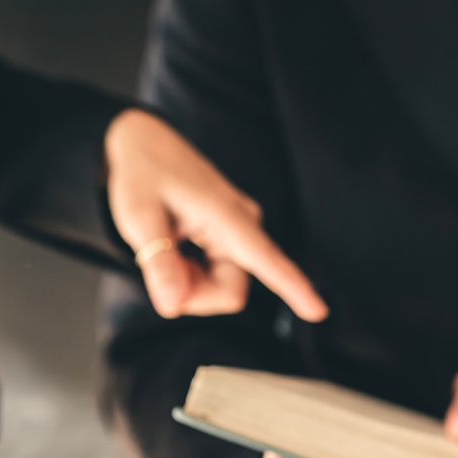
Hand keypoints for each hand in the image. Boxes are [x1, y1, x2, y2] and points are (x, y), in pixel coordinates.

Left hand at [105, 109, 328, 322]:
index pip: (267, 260)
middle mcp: (243, 226)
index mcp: (227, 217)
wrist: (143, 145)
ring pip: (221, 290)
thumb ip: (159, 263)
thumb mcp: (139, 218)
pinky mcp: (228, 240)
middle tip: (159, 270)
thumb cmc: (141, 176)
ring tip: (165, 251)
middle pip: (230, 294)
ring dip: (188, 286)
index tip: (318, 312)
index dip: (293, 288)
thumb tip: (173, 307)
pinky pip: (215, 279)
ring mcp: (238, 234)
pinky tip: (174, 251)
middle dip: (193, 296)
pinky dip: (189, 278)